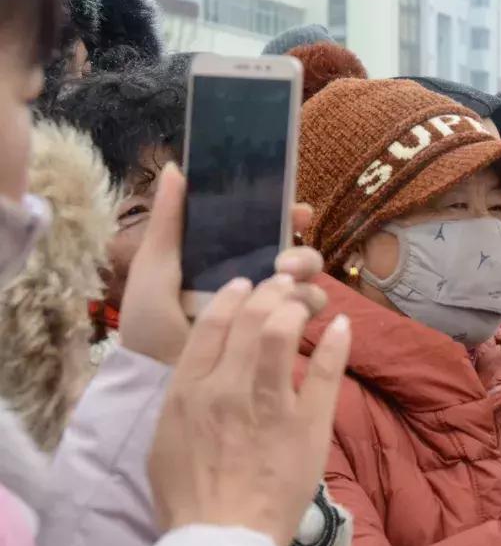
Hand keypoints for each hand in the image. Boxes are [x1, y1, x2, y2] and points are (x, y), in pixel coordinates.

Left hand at [120, 163, 326, 365]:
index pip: (265, 227)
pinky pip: (305, 314)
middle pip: (295, 255)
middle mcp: (253, 279)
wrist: (156, 378)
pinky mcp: (277, 338)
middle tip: (285, 264)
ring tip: (288, 287)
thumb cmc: (149, 324)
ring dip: (305, 280)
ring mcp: (267, 309)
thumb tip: (176, 167)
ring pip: (306, 283)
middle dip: (301, 253)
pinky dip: (305, 307)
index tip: (297, 209)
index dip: (286, 213)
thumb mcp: (154, 268)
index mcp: (225, 256)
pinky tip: (292, 312)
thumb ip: (169, 222)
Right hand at [148, 274, 352, 545]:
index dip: (232, 296)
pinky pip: (325, 372)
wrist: (221, 541)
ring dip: (297, 307)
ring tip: (307, 300)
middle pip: (251, 318)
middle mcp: (227, 388)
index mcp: (188, 391)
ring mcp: (269, 404)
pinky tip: (342, 326)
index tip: (245, 285)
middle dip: (270, 292)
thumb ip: (183, 402)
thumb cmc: (188, 501)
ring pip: (282, 333)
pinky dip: (336, 343)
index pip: (212, 325)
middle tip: (284, 286)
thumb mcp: (164, 443)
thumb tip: (198, 377)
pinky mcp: (307, 425)